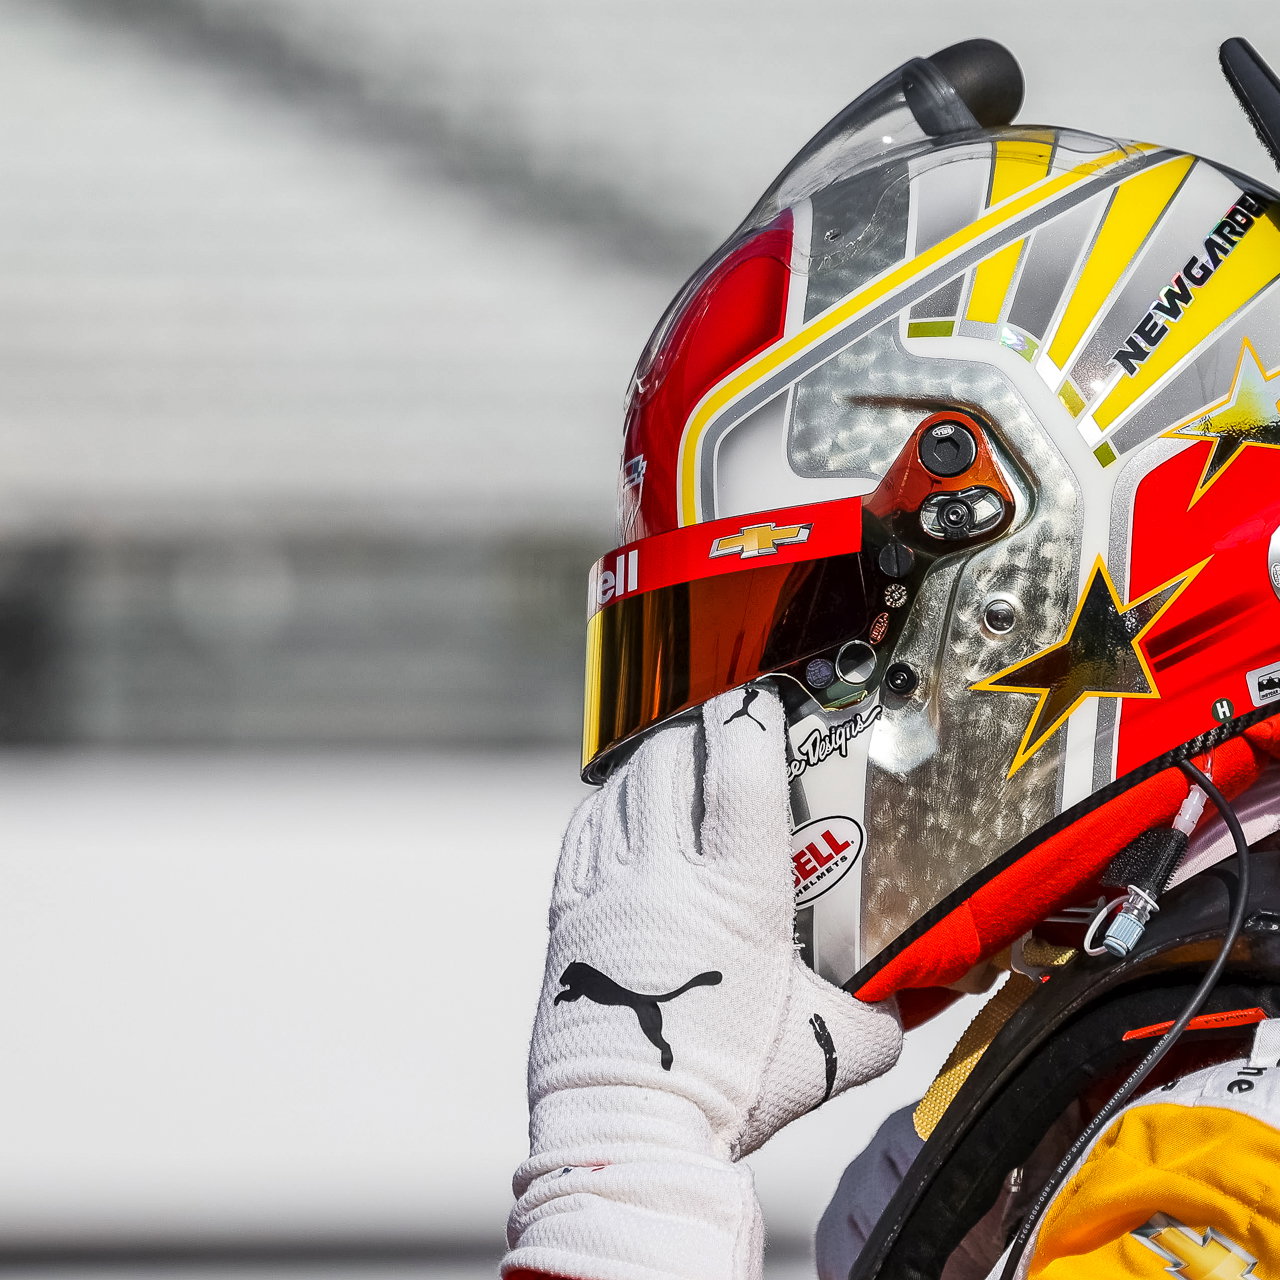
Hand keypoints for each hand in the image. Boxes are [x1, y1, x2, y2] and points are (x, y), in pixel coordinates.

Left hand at [503, 683, 901, 1279]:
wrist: (629, 1128)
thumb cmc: (729, 1087)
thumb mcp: (829, 1048)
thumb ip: (884, 1009)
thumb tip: (923, 990)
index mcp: (739, 890)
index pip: (740, 766)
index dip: (752, 718)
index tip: (762, 703)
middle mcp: (668, 873)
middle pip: (674, 759)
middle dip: (701, 731)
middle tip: (724, 733)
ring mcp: (612, 887)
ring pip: (626, 784)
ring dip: (655, 760)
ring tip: (678, 760)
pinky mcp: (571, 911)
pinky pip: (586, 828)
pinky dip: (609, 803)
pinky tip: (627, 807)